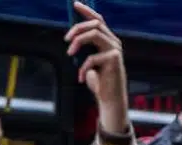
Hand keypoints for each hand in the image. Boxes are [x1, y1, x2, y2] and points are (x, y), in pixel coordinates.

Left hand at [66, 2, 128, 132]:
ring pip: (95, 34)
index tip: (75, 3)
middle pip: (95, 23)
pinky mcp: (114, 60)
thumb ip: (84, 50)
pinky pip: (93, 57)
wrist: (110, 99)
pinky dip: (83, 67)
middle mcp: (113, 41)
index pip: (98, 19)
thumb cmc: (99, 81)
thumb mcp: (88, 62)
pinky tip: (80, 77)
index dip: (86, 10)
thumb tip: (71, 38)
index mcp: (108, 40)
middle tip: (66, 39)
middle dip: (78, 27)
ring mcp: (115, 50)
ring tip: (70, 53)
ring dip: (78, 41)